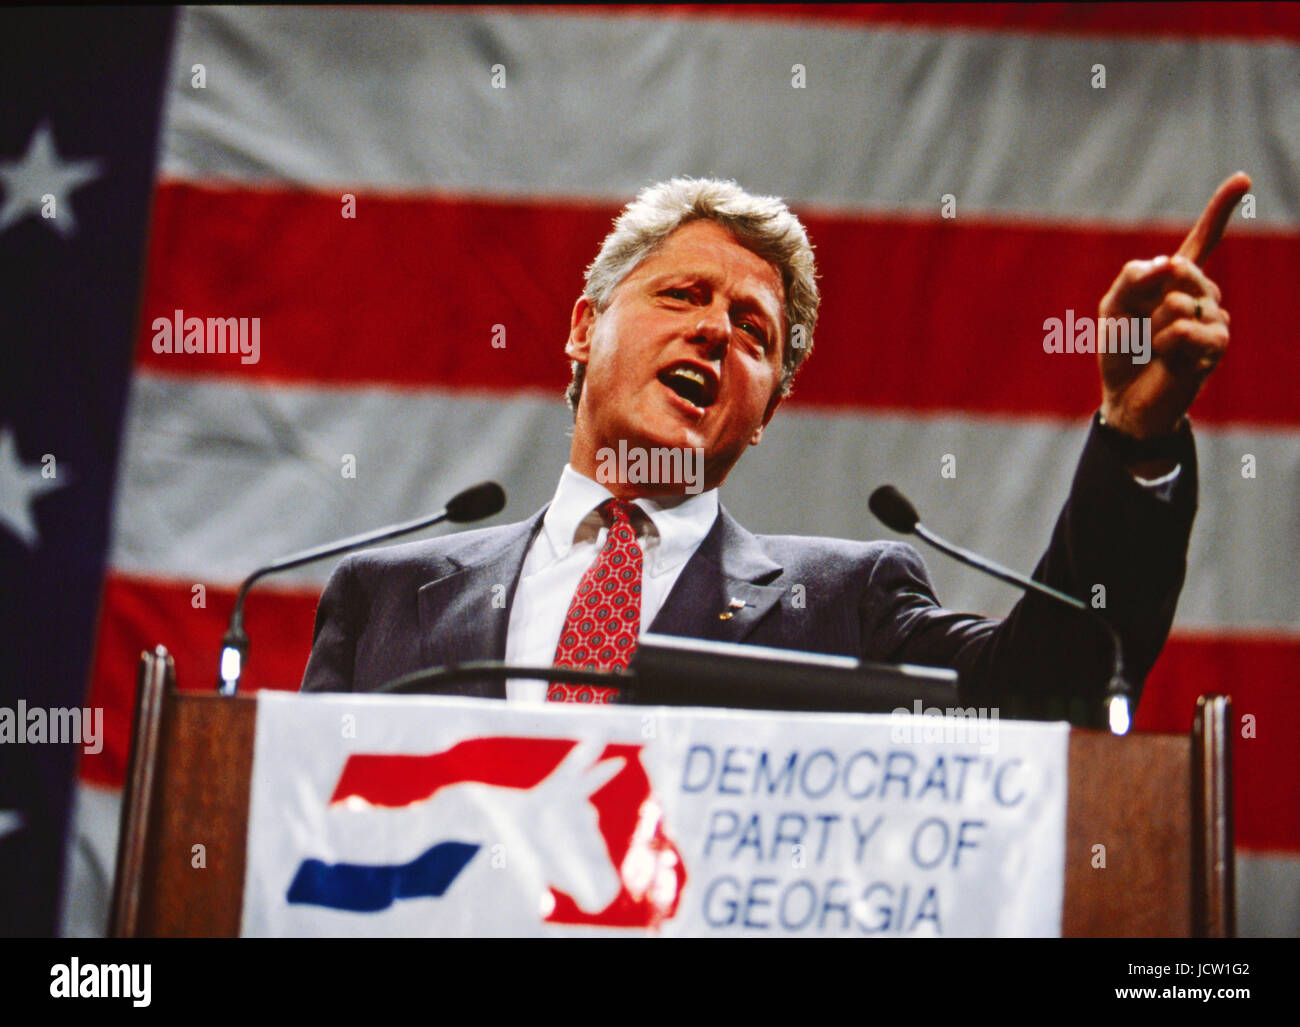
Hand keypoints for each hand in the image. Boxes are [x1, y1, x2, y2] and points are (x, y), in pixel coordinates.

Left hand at [1097, 171, 1251, 439]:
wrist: (1125, 397)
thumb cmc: (1122, 351)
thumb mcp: (1113, 308)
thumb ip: (1132, 278)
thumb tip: (1171, 262)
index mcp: (1175, 281)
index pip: (1202, 240)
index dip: (1220, 209)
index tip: (1242, 179)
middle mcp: (1201, 294)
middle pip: (1183, 271)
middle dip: (1149, 297)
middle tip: (1142, 326)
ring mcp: (1213, 319)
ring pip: (1183, 303)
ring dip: (1156, 328)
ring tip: (1155, 347)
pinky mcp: (1215, 346)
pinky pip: (1188, 329)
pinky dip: (1167, 344)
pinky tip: (1168, 359)